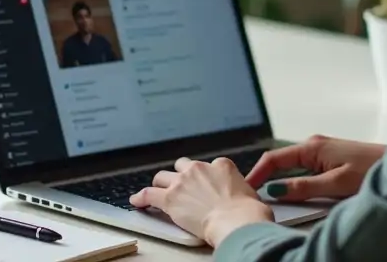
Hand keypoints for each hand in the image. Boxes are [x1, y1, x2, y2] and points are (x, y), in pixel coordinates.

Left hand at [130, 156, 273, 246]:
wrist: (236, 221)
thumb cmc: (247, 212)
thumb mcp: (250, 192)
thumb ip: (240, 188)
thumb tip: (240, 195)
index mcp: (222, 165)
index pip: (209, 166)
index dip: (205, 178)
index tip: (206, 186)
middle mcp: (200, 168)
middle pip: (182, 166)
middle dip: (181, 175)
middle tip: (181, 187)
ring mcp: (182, 182)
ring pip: (163, 177)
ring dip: (161, 185)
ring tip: (158, 193)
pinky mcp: (169, 198)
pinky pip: (149, 194)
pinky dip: (141, 198)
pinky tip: (137, 201)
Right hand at [245, 135, 386, 201]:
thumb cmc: (371, 170)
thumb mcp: (335, 183)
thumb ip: (304, 187)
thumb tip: (275, 190)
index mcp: (312, 147)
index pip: (274, 158)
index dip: (257, 173)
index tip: (246, 188)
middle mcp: (314, 145)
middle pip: (280, 161)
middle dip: (264, 176)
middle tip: (252, 194)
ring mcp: (322, 152)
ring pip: (291, 166)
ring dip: (279, 179)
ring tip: (267, 196)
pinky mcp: (330, 160)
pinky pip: (303, 169)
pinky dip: (293, 180)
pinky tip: (291, 193)